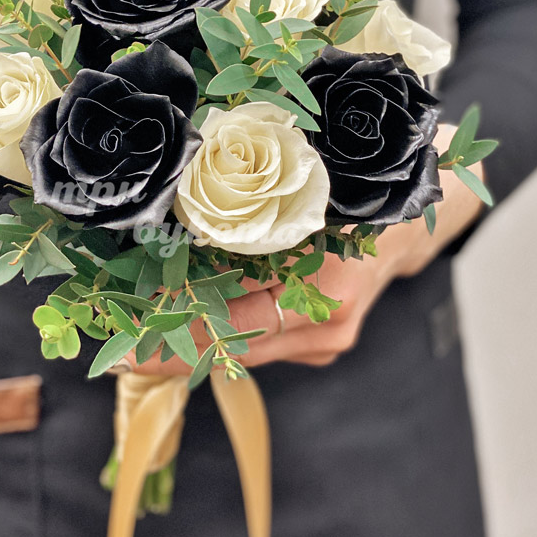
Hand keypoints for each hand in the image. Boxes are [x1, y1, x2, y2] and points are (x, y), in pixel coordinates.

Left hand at [126, 125, 484, 374]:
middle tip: (116, 349)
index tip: (130, 337)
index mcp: (328, 288)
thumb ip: (261, 214)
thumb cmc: (367, 192)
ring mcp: (325, 340)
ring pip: (243, 348)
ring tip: (134, 342)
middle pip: (233, 344)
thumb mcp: (318, 187)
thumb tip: (186, 222)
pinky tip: (179, 329)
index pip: (237, 317)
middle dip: (173, 347)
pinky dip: (219, 336)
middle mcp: (326, 325)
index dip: (181, 327)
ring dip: (190, 345)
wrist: (420, 220)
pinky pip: (260, 341)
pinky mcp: (320, 341)